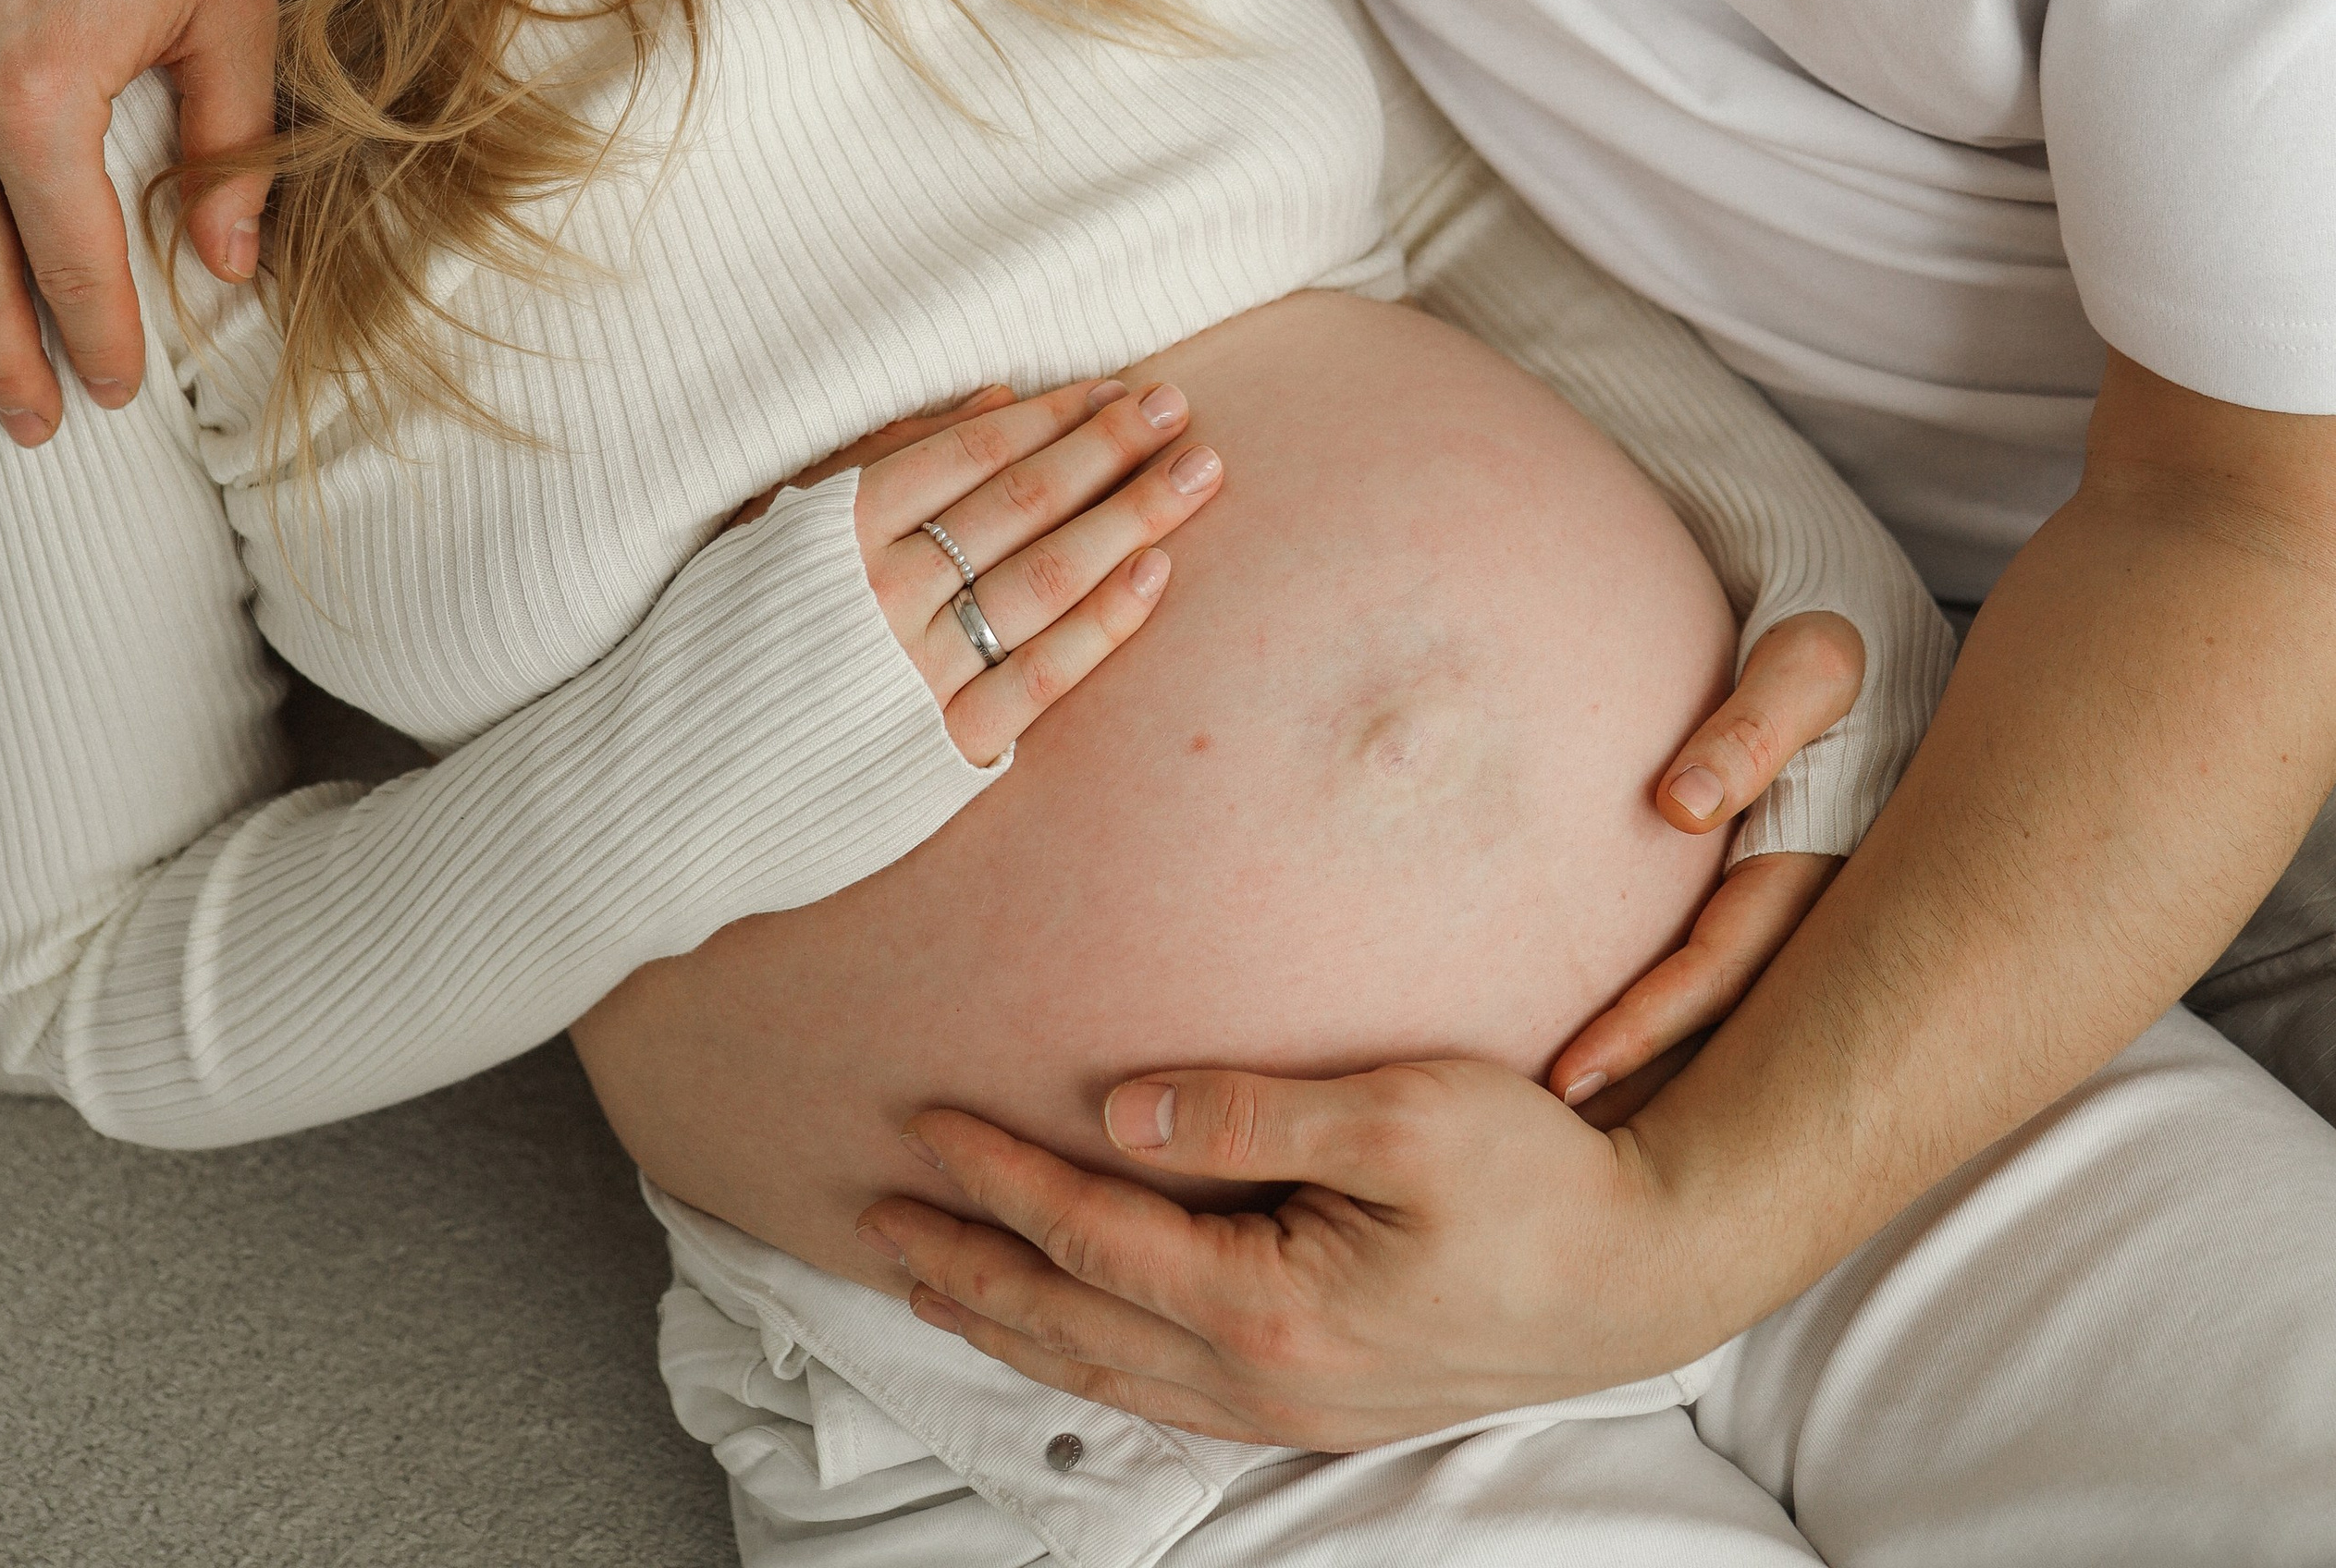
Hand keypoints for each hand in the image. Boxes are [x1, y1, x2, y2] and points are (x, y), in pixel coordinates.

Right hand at [736, 374, 1223, 767]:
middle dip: (1110, 448)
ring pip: (1046, 576)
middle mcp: (880, 589)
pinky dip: (1104, 620)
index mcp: (835, 526)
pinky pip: (1042, 674)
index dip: (1054, 416)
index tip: (1118, 388)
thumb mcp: (778, 527)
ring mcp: (914, 671)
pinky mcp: (939, 749)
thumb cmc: (721, 645)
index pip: (972, 452)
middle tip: (1176, 409)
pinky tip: (1155, 572)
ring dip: (1131, 516)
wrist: (658, 791)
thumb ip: (883, 455)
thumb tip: (996, 396)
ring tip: (1196, 473)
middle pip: (1022, 503)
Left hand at [860, 1054, 1695, 1448]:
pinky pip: (1161, 1392)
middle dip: (966, 1267)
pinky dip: (1084, 1359)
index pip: (1091, 1234)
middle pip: (1073, 1324)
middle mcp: (1262, 1380)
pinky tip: (1064, 1334)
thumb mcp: (1402, 1111)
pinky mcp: (1319, 1402)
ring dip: (1011, 1323)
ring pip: (1107, 1374)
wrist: (1647, 1270)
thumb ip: (1248, 1112)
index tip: (922, 1118)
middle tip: (870, 1218)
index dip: (999, 1176)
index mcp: (1271, 1308)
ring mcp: (1290, 1406)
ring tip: (932, 1278)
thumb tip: (1118, 1114)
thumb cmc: (1540, 1175)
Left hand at [1546, 607, 1863, 1115]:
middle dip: (1651, 1075)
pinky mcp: (1749, 840)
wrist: (1812, 550)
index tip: (1571, 1074)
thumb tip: (1680, 807)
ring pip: (1717, 986)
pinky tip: (1582, 1024)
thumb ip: (1758, 719)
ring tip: (1552, 1110)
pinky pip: (1700, 929)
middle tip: (1546, 1124)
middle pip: (1729, 1006)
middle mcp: (1812, 880)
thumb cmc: (1817, 590)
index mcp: (1829, 848)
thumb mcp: (1814, 651)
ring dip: (1649, 1051)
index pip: (1735, 959)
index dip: (1659, 1020)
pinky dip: (1650, 984)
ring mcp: (1781, 865)